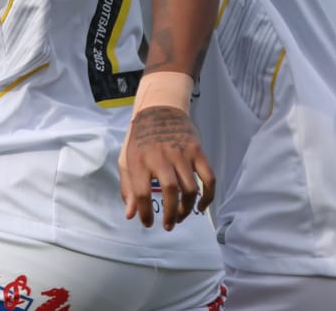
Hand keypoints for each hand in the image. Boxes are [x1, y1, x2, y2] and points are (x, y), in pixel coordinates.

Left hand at [119, 105, 214, 230]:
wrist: (159, 110)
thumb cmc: (141, 139)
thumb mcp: (126, 160)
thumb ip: (128, 188)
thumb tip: (130, 215)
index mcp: (140, 160)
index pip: (142, 192)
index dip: (145, 213)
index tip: (147, 223)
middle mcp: (161, 157)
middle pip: (170, 191)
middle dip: (171, 213)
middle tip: (168, 226)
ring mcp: (182, 154)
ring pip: (190, 188)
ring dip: (187, 208)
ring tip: (181, 217)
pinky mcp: (197, 152)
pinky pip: (208, 178)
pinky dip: (208, 196)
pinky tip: (201, 206)